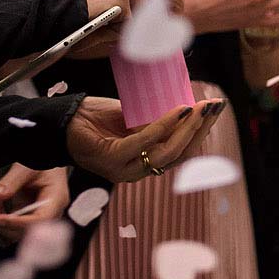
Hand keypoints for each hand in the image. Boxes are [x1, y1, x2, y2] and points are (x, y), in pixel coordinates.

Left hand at [0, 165, 69, 243]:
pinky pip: (15, 228)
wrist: (46, 165)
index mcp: (57, 197)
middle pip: (31, 230)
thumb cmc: (42, 165)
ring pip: (21, 232)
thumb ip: (12, 181)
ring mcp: (41, 216)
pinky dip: (2, 224)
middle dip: (6, 225)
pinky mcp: (30, 218)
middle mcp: (52, 211)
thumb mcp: (26, 168)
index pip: (42, 218)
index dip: (19, 222)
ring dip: (2, 225)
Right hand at [60, 0, 184, 55]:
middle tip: (177, 20)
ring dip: (134, 28)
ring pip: (144, 11)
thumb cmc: (58, 12)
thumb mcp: (91, 1)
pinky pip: (132, 24)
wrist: (36, 13)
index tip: (172, 8)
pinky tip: (99, 32)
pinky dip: (120, 35)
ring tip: (108, 34)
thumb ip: (119, 5)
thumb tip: (148, 23)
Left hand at [64, 96, 225, 182]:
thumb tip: (188, 111)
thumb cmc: (97, 119)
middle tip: (214, 106)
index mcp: (146, 163)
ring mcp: (125, 169)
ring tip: (200, 107)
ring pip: (168, 152)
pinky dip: (165, 125)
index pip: (183, 152)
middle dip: (201, 129)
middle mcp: (138, 171)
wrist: (63, 120)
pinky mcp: (113, 159)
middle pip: (181, 153)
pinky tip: (178, 110)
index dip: (202, 132)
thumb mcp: (135, 120)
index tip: (215, 110)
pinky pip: (146, 142)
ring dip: (188, 127)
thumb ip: (157, 123)